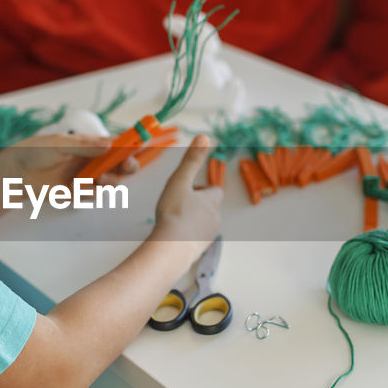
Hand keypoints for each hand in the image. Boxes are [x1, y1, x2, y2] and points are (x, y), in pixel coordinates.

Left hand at [1, 132, 139, 189]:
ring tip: (100, 178)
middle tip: (128, 166)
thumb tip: (110, 146)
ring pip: (110, 181)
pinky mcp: (77, 193)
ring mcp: (86, 178)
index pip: (116, 145)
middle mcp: (91, 161)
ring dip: (110, 180)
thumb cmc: (36, 151)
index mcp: (90, 145)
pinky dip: (91, 192)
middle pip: (119, 165)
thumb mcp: (60, 144)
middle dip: (127, 166)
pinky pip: (93, 195)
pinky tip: (79, 186)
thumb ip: (85, 146)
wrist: (16, 173)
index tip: (142, 144)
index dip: (130, 145)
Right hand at [153, 134, 222, 257]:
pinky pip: (194, 241)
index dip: (203, 189)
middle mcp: (214, 219)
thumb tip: (204, 135)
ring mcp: (207, 237)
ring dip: (191, 222)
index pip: (215, 191)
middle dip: (196, 206)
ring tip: (173, 223)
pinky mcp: (198, 252)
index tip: (188, 190)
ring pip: (202, 225)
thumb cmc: (174, 214)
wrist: (171, 249)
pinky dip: (186, 238)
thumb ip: (191, 159)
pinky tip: (172, 238)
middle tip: (177, 206)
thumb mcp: (180, 180)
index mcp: (211, 202)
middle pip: (209, 209)